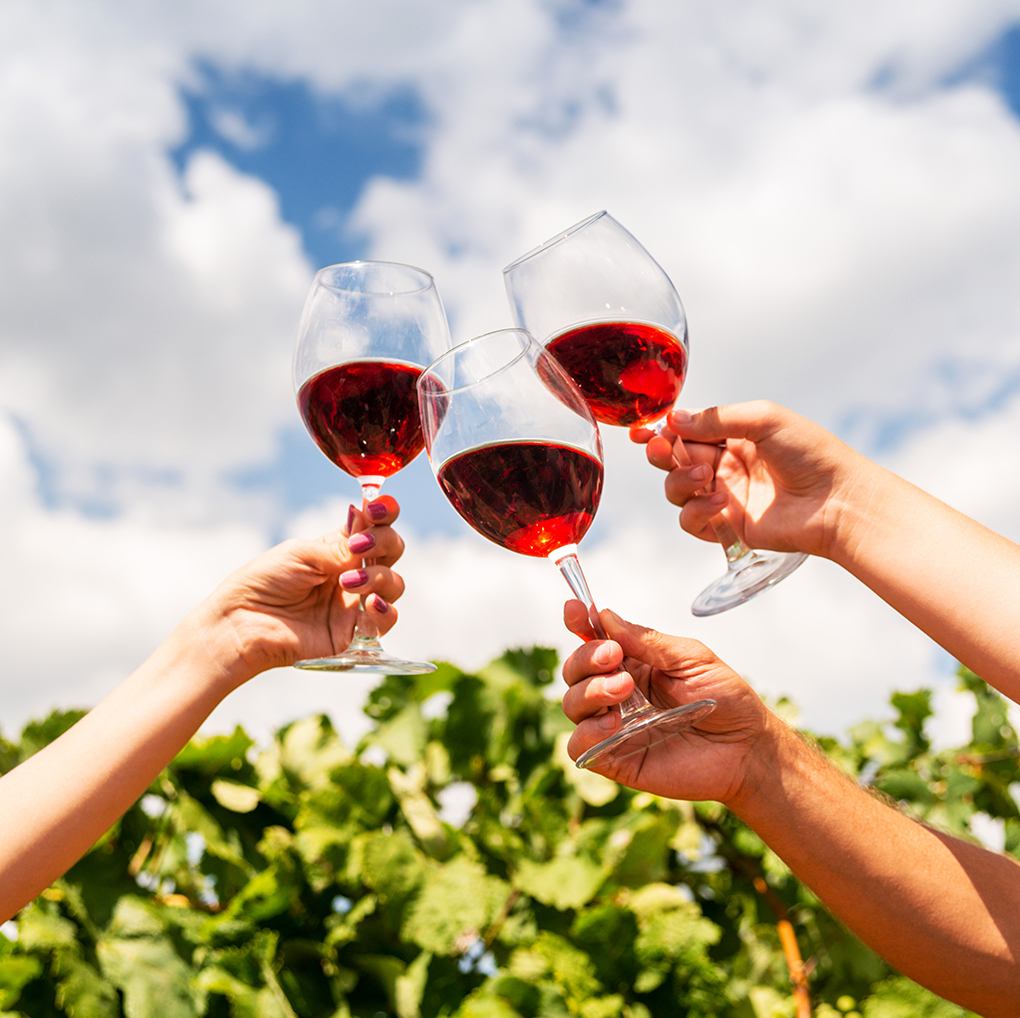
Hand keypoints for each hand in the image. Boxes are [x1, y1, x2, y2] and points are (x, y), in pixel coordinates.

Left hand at [192, 496, 407, 686]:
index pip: (375, 526)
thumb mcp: (301, 554)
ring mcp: (356, 603)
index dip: (385, 513)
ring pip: (394, 584)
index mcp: (339, 549)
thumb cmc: (263, 584)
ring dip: (380, 577)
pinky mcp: (355, 634)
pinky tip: (368, 605)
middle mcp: (353, 573)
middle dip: (384, 542)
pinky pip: (386, 620)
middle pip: (391, 551)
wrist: (242, 625)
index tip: (379, 507)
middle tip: (360, 547)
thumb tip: (369, 526)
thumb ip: (341, 547)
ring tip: (348, 583)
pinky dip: (384, 610)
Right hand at [561, 600, 772, 803]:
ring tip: (623, 689)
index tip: (574, 609)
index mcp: (633, 663)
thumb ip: (647, 641)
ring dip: (589, 690)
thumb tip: (605, 616)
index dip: (578, 622)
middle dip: (587, 657)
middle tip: (615, 657)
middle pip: (575, 669)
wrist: (748, 748)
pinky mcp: (615, 758)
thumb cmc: (726, 700)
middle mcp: (617, 692)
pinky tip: (612, 724)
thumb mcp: (691, 658)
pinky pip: (578, 745)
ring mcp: (613, 726)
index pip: (593, 639)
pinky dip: (587, 731)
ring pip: (571, 703)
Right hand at [630, 400, 867, 558]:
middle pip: (673, 460)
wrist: (838, 501)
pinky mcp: (726, 528)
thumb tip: (673, 420)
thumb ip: (716, 419)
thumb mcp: (763, 420)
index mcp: (733, 437)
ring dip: (680, 481)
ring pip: (675, 490)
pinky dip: (697, 510)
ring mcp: (723, 498)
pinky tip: (720, 502)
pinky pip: (690, 521)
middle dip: (661, 454)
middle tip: (660, 450)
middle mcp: (724, 467)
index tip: (640, 431)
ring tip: (706, 476)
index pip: (686, 432)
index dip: (660, 431)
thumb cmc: (811, 453)